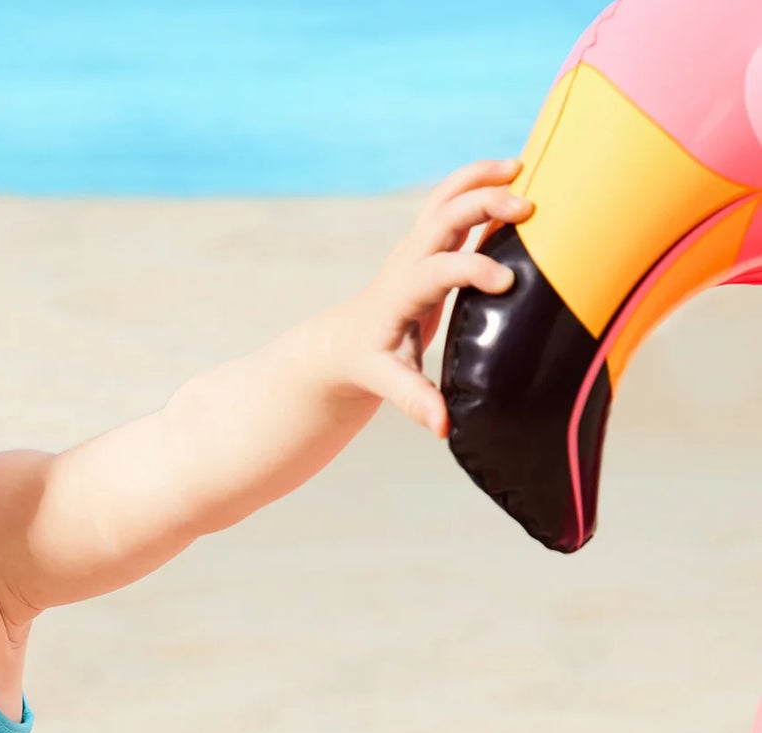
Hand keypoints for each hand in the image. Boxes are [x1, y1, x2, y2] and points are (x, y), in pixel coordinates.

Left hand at [311, 157, 533, 436]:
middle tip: (528, 207)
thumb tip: (443, 427)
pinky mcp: (428, 243)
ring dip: (479, 179)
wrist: (344, 341)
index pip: (435, 271)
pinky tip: (517, 179)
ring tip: (522, 166)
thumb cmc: (368, 362)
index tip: (506, 282)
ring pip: (445, 198)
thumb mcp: (386, 382)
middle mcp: (407, 262)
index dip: (471, 269)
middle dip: (482, 204)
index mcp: (399, 294)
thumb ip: (414, 400)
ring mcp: (417, 247)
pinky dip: (481, 186)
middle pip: (442, 217)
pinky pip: (453, 204)